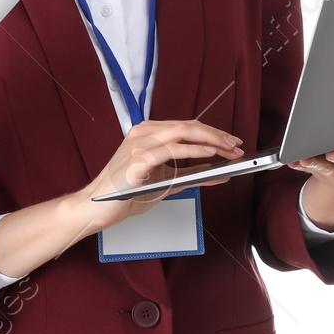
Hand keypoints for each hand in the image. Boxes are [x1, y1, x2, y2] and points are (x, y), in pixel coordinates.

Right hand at [67, 119, 243, 236]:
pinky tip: (209, 153)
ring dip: (211, 140)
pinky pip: (171, 149)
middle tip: (236, 145)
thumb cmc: (125, 193)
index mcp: (148, 134)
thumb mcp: (165, 182)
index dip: (213, 132)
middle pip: (188, 125)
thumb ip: (191, 176)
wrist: (97, 207)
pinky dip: (194, 150)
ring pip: (182, 132)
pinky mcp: (137, 158)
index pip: (186, 127)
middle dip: (217, 134)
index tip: (232, 142)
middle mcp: (143, 133)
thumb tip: (218, 173)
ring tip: (229, 150)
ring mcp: (139, 143)